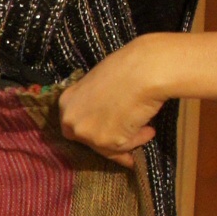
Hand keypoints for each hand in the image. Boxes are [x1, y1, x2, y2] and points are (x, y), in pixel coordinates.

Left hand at [57, 42, 166, 167]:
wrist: (143, 73)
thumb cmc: (125, 68)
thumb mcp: (98, 82)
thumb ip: (93, 101)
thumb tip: (103, 112)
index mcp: (67, 102)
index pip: (72, 125)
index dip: (90, 128)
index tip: (103, 131)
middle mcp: (73, 121)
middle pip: (88, 141)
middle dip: (106, 139)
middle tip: (123, 137)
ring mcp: (89, 134)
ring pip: (109, 147)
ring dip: (128, 140)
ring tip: (147, 130)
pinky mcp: (108, 143)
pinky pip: (125, 147)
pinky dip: (139, 139)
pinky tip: (150, 131)